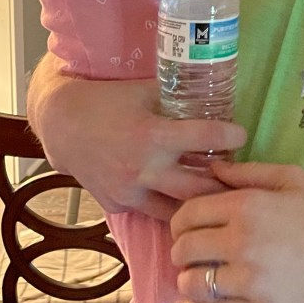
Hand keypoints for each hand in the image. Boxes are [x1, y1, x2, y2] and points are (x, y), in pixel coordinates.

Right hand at [26, 54, 246, 219]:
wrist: (62, 124)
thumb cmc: (106, 101)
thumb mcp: (143, 91)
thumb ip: (175, 96)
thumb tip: (212, 90)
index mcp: (153, 135)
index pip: (206, 138)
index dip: (231, 136)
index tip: (241, 135)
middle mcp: (144, 168)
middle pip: (200, 188)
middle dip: (224, 186)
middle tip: (240, 180)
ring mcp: (130, 191)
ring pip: (177, 211)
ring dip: (198, 204)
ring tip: (217, 198)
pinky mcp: (118, 204)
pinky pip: (150, 212)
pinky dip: (167, 206)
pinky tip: (180, 202)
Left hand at [169, 160, 303, 302]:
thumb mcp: (293, 179)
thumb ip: (249, 172)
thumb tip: (211, 169)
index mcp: (247, 206)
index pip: (188, 214)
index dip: (179, 221)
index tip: (185, 228)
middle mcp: (242, 242)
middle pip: (184, 249)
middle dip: (181, 250)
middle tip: (189, 253)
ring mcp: (249, 281)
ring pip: (192, 283)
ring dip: (187, 280)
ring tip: (195, 278)